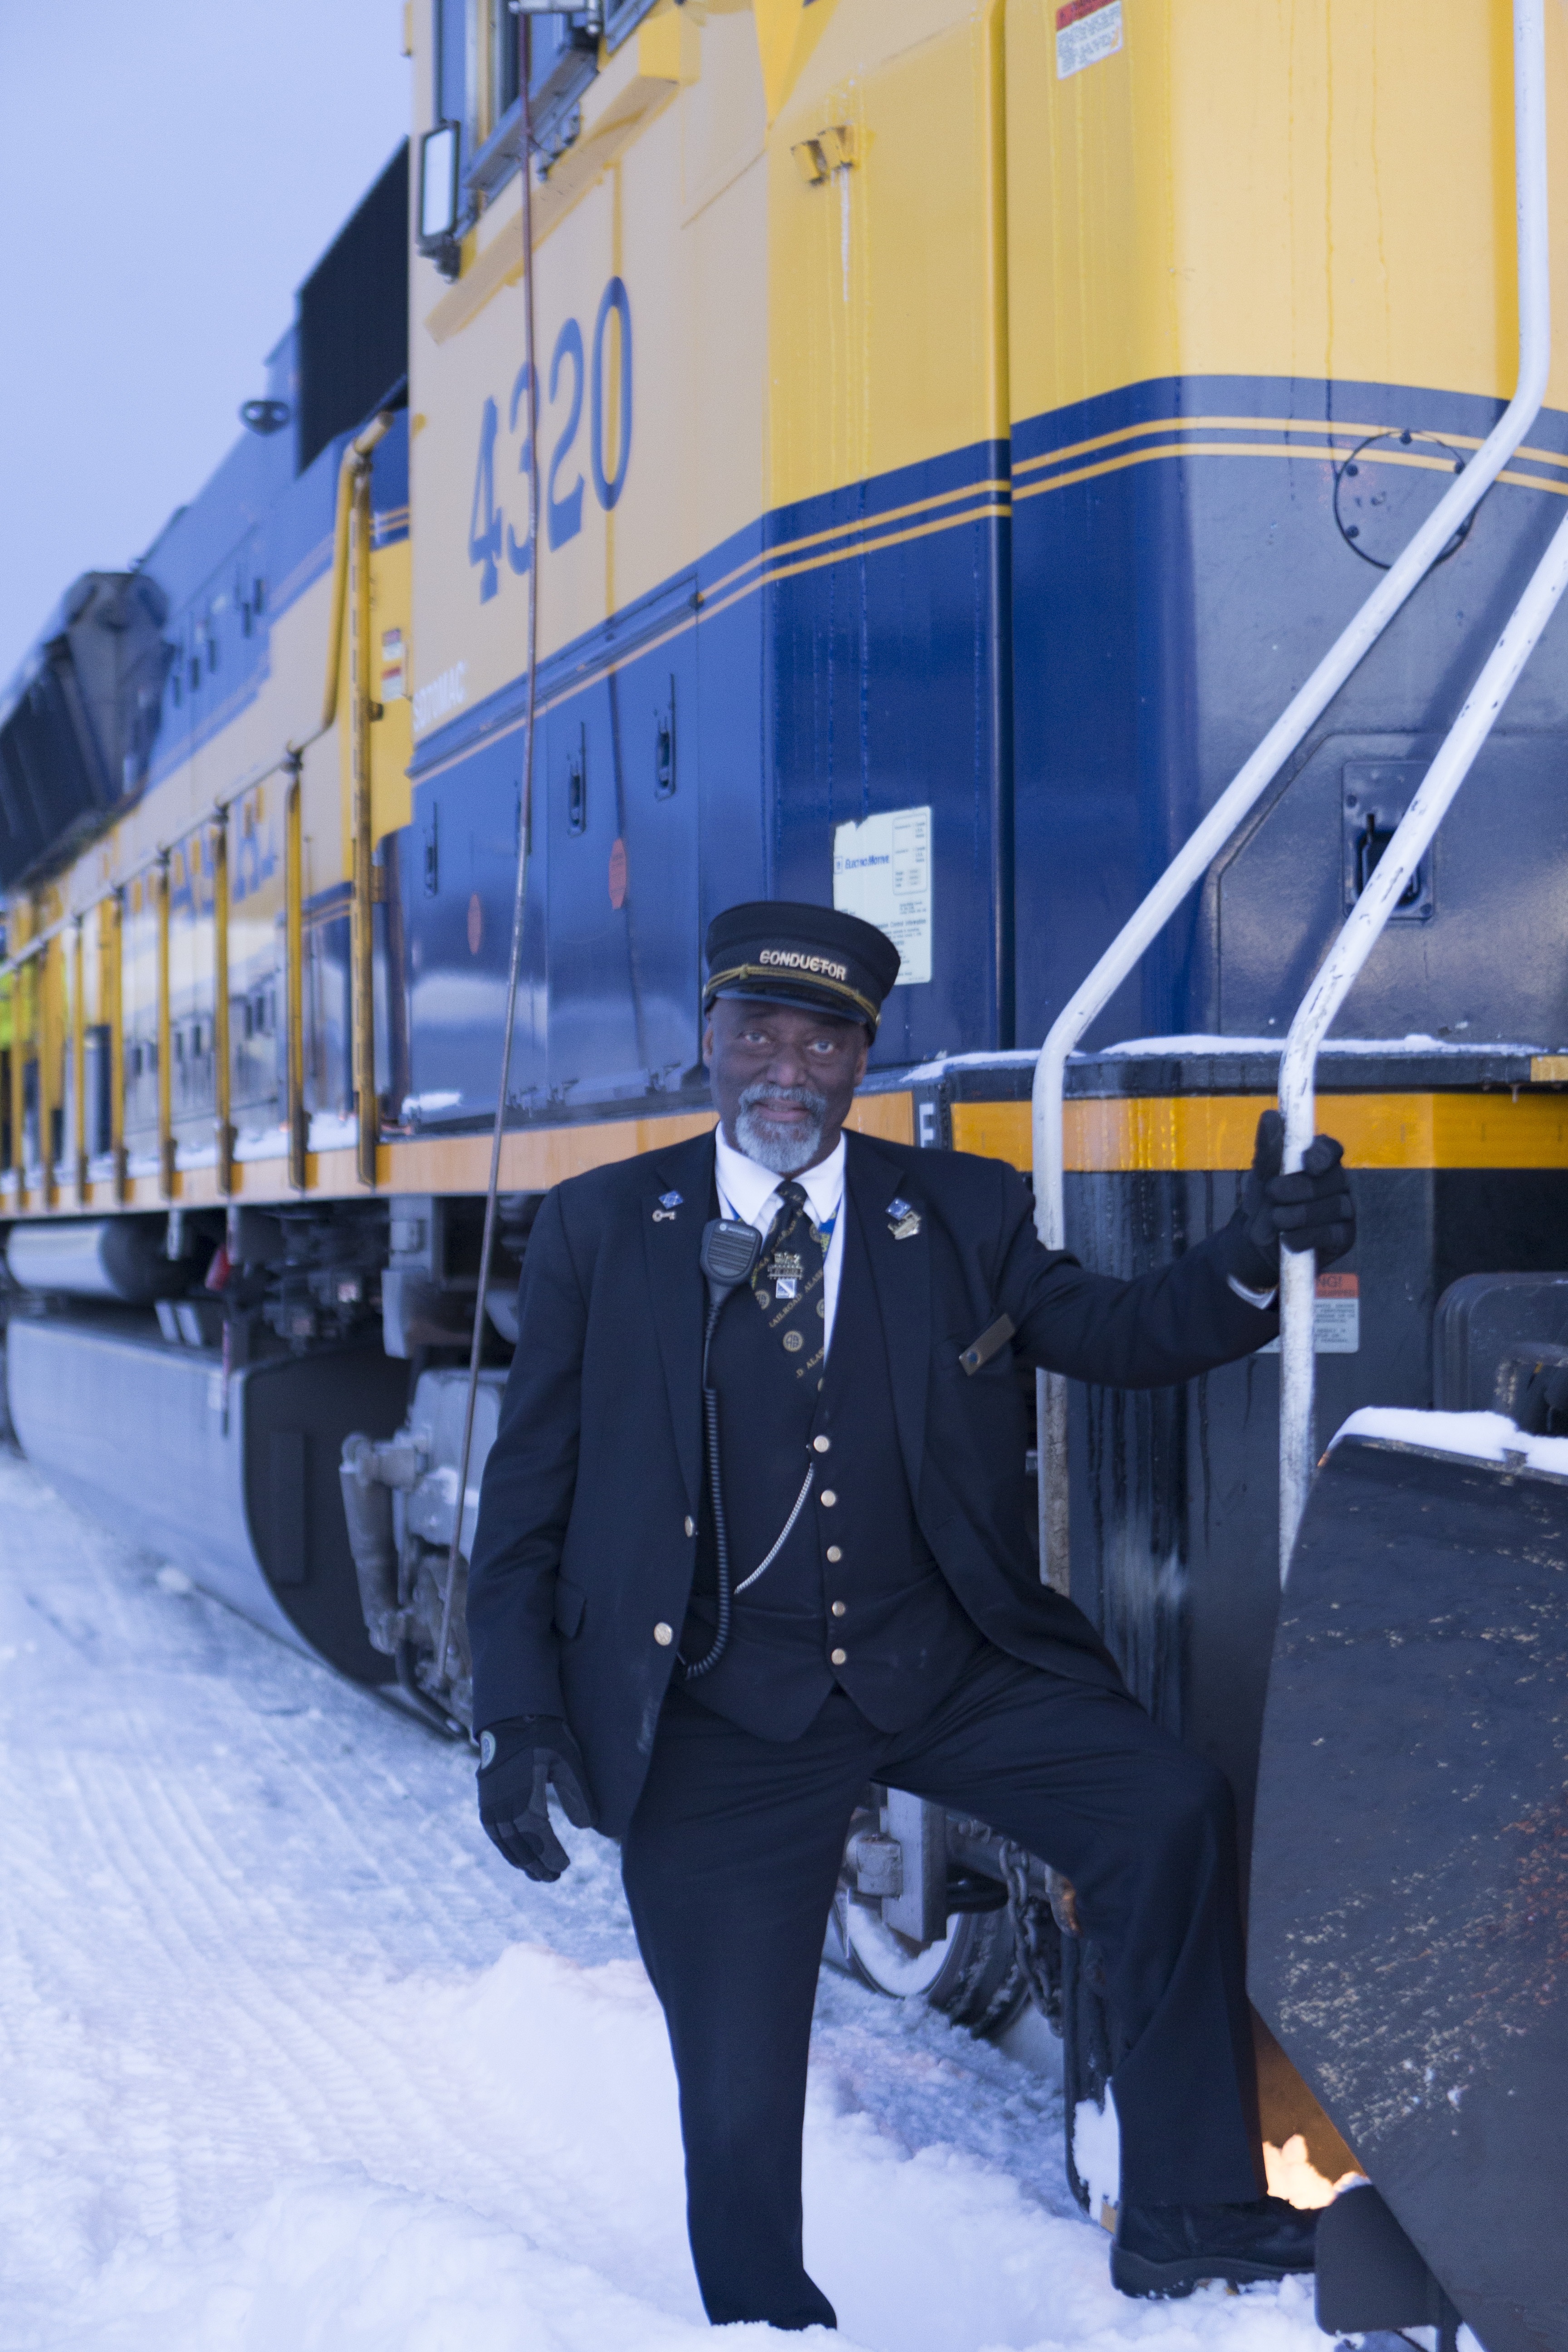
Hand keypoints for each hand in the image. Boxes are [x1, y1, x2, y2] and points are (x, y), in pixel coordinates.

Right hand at [476, 1715, 594, 1879]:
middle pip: (519, 1845)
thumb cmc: (545, 1737)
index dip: (550, 1855)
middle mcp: (502, 1805)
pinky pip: (494, 1832)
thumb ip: (578, 1795)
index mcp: (523, 1797)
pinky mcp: (485, 1799)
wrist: (512, 1717)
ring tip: (537, 1874)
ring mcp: (490, 1804)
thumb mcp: (568, 1762)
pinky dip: (506, 1847)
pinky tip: (518, 1854)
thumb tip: (589, 1827)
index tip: (564, 1867)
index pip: (538, 1837)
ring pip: (504, 1842)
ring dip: (521, 1860)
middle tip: (553, 1878)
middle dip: (536, 1865)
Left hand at [1240, 1109, 1354, 1276]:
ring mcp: (1344, 1209)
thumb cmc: (1265, 1199)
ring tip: (1275, 1219)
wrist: (1259, 1241)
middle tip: (1271, 1193)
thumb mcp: (1261, 1174)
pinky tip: (1288, 1240)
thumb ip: (1268, 1147)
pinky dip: (1306, 1237)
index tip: (1308, 1162)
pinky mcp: (1344, 1236)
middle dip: (1298, 1187)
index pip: (1331, 1149)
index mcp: (1319, 1160)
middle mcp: (1337, 1181)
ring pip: (1333, 1206)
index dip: (1323, 1154)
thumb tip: (1271, 1116)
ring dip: (1298, 1214)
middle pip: (1332, 1179)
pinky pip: (1332, 1234)